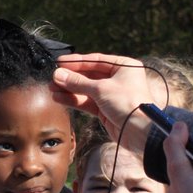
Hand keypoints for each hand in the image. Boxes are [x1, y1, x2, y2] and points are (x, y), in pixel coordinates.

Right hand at [51, 53, 166, 142]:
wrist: (140, 132)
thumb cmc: (128, 103)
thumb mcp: (101, 88)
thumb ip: (78, 82)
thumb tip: (58, 74)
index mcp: (124, 66)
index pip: (96, 60)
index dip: (77, 62)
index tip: (59, 62)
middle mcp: (118, 79)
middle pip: (90, 75)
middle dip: (71, 77)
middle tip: (53, 77)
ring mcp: (112, 95)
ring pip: (86, 89)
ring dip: (69, 89)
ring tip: (52, 88)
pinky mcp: (106, 109)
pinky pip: (87, 102)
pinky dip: (74, 100)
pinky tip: (59, 97)